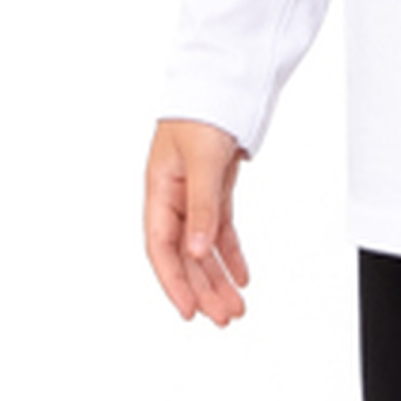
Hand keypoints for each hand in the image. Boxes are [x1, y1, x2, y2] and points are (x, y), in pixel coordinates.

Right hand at [144, 119, 249, 324]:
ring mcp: (194, 195)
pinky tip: (241, 276)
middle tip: (224, 318)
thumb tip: (196, 251)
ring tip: (236, 307)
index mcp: (159, 190)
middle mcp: (173, 196)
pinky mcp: (215, 190)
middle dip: (203, 289)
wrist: (223, 82)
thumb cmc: (203, 113)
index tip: (189, 312)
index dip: (173, 283)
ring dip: (217, 278)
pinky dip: (230, 253)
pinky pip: (220, 230)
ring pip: (203, 247)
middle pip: (184, 255)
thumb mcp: (204, 161)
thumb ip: (202, 207)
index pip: (162, 248)